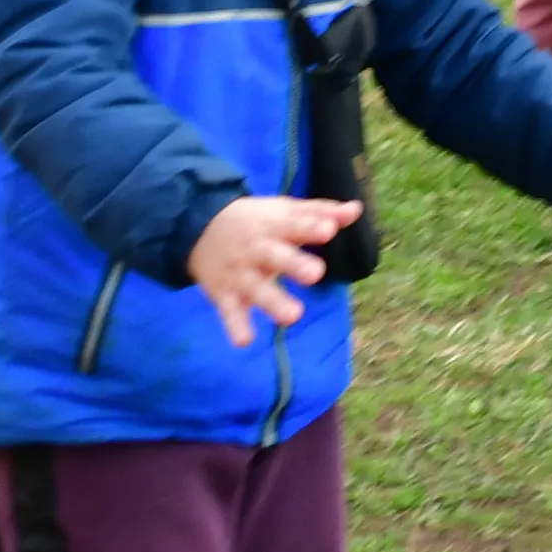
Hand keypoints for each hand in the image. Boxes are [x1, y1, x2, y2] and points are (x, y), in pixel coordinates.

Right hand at [190, 194, 361, 346]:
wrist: (197, 226)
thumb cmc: (255, 222)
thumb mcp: (284, 211)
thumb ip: (320, 213)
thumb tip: (355, 211)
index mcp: (274, 226)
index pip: (295, 225)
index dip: (311, 227)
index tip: (329, 230)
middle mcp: (256, 249)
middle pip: (276, 256)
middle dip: (295, 265)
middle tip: (316, 274)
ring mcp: (240, 274)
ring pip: (257, 289)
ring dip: (273, 302)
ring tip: (293, 316)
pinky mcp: (224, 295)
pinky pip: (230, 312)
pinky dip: (235, 326)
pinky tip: (245, 340)